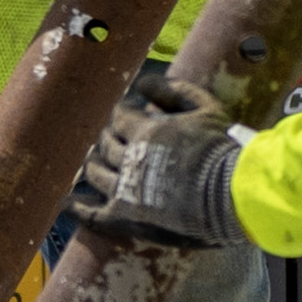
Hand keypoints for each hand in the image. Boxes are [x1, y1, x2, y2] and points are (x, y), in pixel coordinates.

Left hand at [71, 70, 241, 245]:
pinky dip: (77, 206)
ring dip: (92, 165)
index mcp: (145, 131)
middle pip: (105, 144)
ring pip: (95, 173)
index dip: (122, 116)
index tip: (127, 119)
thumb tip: (143, 82)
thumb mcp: (205, 109)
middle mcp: (129, 159)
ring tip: (93, 164)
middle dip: (107, 139)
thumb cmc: (223, 151)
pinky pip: (91, 213)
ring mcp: (124, 190)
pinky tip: (67, 202)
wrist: (234, 196)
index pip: (119, 118)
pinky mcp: (125, 218)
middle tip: (111, 141)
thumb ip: (173, 91)